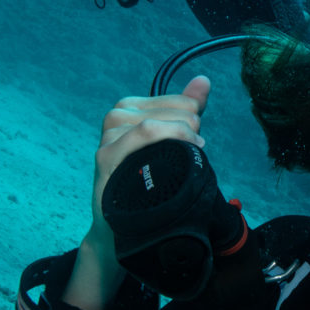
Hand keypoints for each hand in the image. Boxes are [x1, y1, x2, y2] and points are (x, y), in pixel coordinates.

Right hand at [62, 76, 210, 309]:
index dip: (193, 116)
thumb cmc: (146, 183)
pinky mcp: (106, 159)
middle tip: (194, 147)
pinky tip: (182, 154)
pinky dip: (167, 142)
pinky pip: (140, 138)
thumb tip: (204, 80)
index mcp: (128, 110)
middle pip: (169, 111)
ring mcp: (108, 140)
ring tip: (191, 152)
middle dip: (190, 128)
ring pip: (154, 124)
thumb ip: (185, 110)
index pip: (174, 100)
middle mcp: (114, 119)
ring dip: (181, 137)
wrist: (119, 229)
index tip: (197, 135)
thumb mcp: (168, 142)